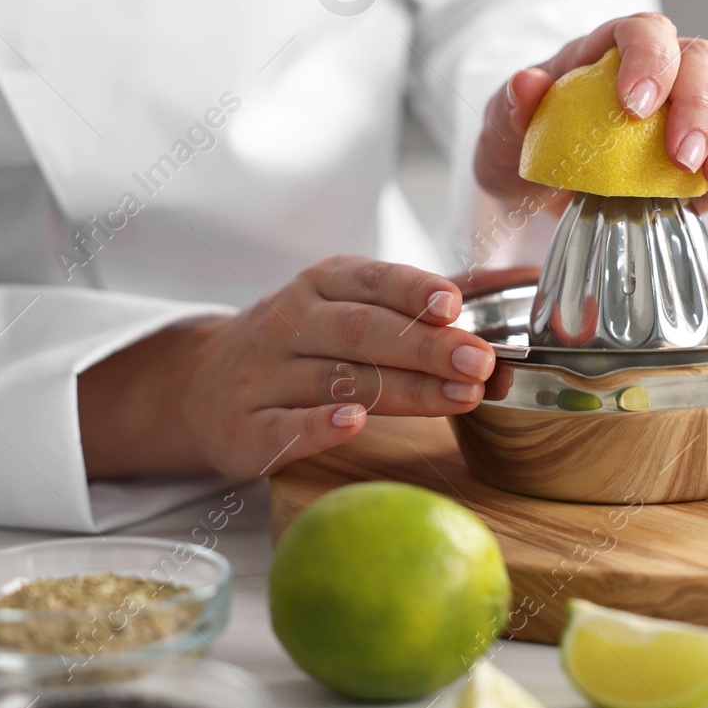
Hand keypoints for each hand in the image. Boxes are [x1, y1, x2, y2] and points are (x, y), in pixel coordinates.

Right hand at [78, 256, 495, 478]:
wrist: (200, 383)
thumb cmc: (299, 343)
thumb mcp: (344, 304)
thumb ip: (415, 303)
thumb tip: (507, 287)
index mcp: (320, 285)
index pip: (371, 280)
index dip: (413, 291)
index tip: (454, 305)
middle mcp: (290, 323)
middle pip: (362, 331)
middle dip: (425, 346)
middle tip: (478, 362)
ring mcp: (264, 375)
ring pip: (337, 378)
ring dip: (403, 389)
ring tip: (459, 397)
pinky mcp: (245, 427)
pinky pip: (283, 424)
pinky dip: (319, 424)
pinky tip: (355, 423)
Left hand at [475, 13, 707, 213]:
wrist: (532, 196)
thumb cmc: (523, 146)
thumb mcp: (499, 131)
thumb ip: (509, 108)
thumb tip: (525, 82)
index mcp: (608, 53)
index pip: (644, 31)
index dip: (650, 58)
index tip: (635, 105)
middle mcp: (658, 76)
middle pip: (702, 61)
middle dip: (700, 104)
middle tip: (681, 154)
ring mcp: (683, 119)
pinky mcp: (699, 164)